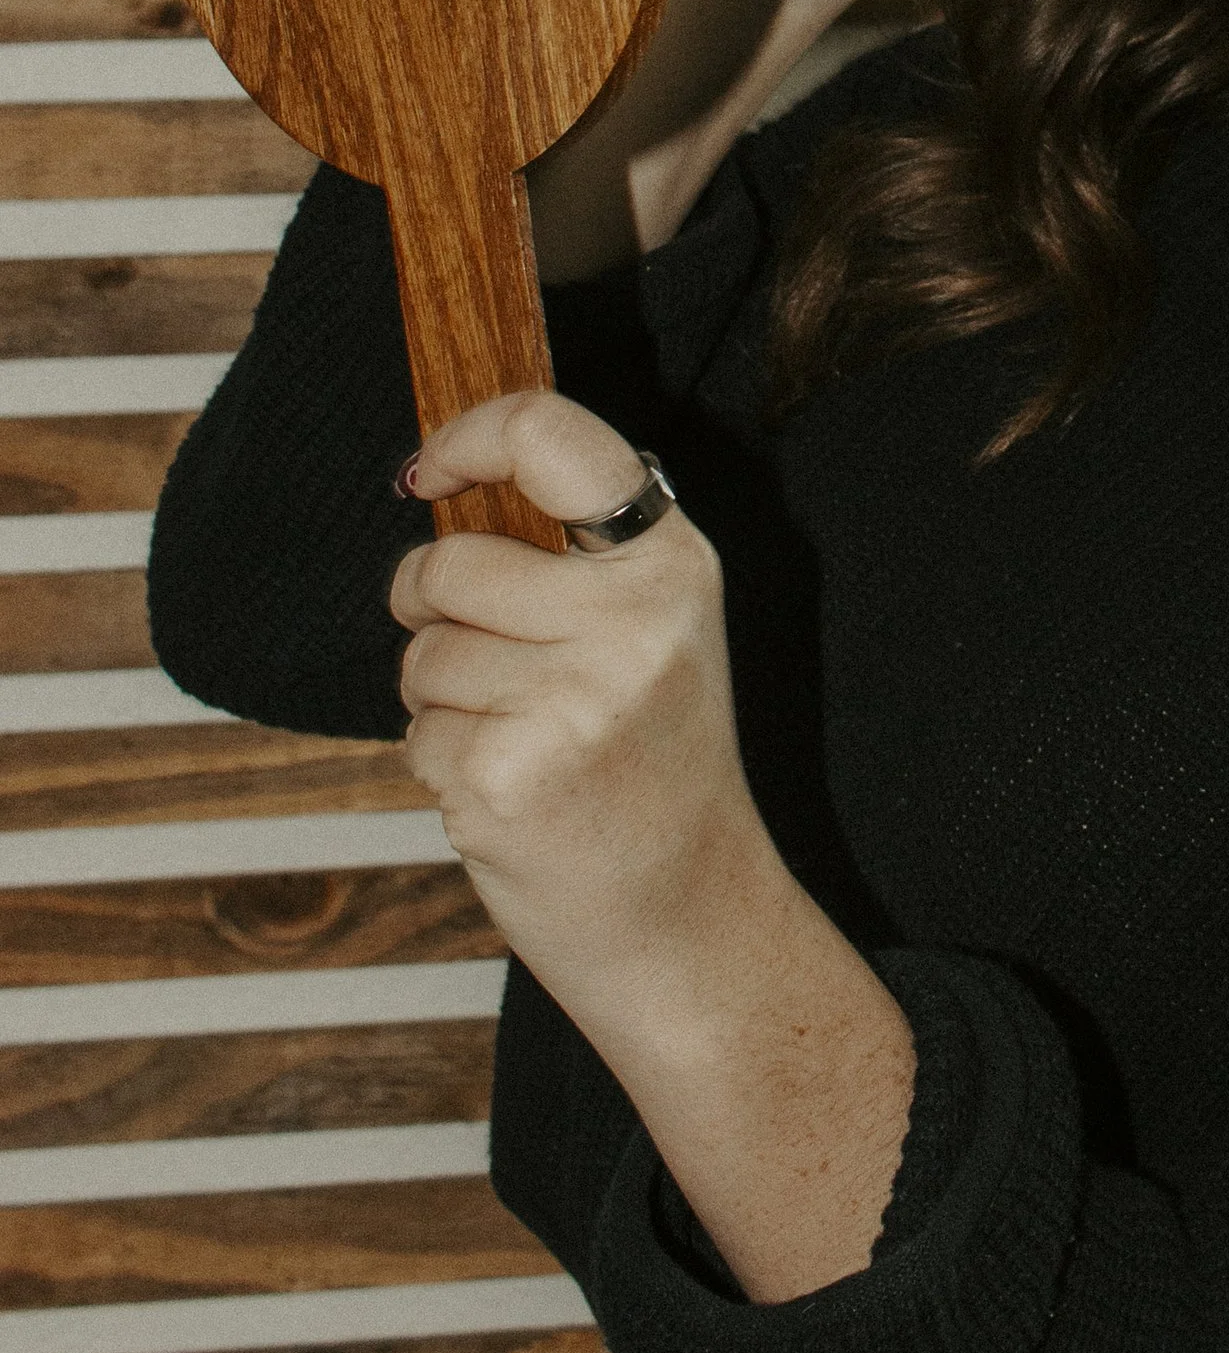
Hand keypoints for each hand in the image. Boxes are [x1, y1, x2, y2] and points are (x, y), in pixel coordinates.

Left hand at [389, 390, 785, 1026]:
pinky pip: (415, 736)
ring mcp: (572, 703)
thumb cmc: (651, 766)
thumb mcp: (654, 631)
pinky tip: (511, 795)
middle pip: (447, 564)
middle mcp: (633, 622)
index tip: (427, 473)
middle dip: (430, 607)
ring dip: (441, 701)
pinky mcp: (506, 779)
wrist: (689, 917)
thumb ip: (578, 555)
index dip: (468, 436)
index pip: (552, 435)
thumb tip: (444, 480)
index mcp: (673, 564)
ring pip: (420, 656)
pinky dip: (442, 766)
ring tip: (522, 742)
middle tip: (491, 662)